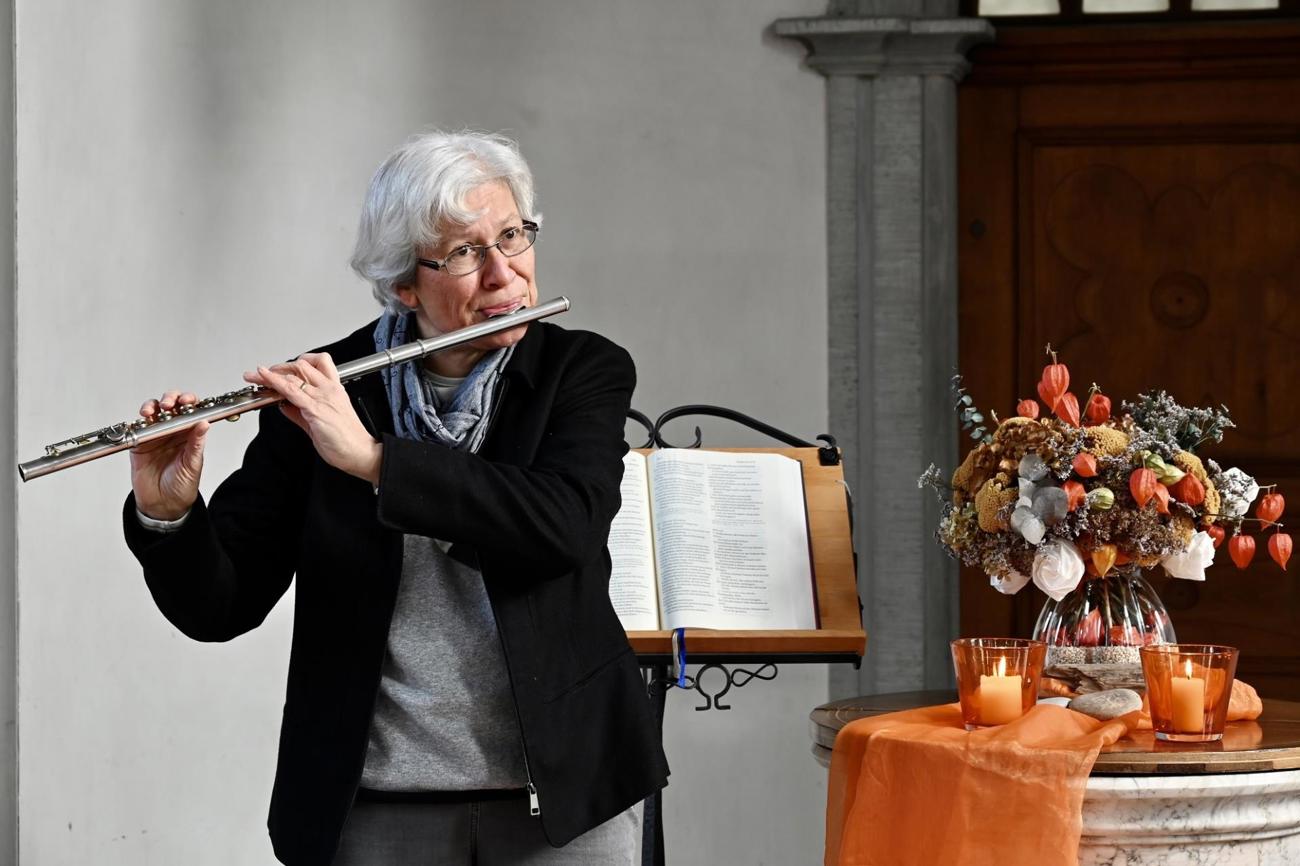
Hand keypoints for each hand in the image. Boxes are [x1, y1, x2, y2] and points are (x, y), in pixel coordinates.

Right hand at [130, 391, 209, 520]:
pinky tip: (143, 421)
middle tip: (169, 404)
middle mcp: (173, 432)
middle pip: (172, 406)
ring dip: (153, 406)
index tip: (188, 402)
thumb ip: (196, 444)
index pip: (191, 411)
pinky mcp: (140, 443)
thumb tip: (204, 423)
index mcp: (190, 435)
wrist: (163, 505)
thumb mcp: (193, 465)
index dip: (190, 401)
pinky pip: (138, 428)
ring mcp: (156, 435)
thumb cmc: (182, 486)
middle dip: (170, 399)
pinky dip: (139, 422)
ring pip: (153, 412)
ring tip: (152, 411)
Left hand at [243, 353, 381, 483]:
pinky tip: (264, 379)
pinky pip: (291, 391)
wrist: (360, 453)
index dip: (295, 363)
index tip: (281, 370)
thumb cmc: (347, 440)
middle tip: (263, 374)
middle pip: (301, 366)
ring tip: (254, 375)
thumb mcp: (319, 422)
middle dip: (279, 367)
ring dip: (270, 374)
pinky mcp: (315, 409)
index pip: (316, 364)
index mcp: (334, 389)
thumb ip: (300, 412)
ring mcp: (322, 398)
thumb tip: (284, 405)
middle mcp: (329, 389)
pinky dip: (275, 382)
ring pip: (293, 376)